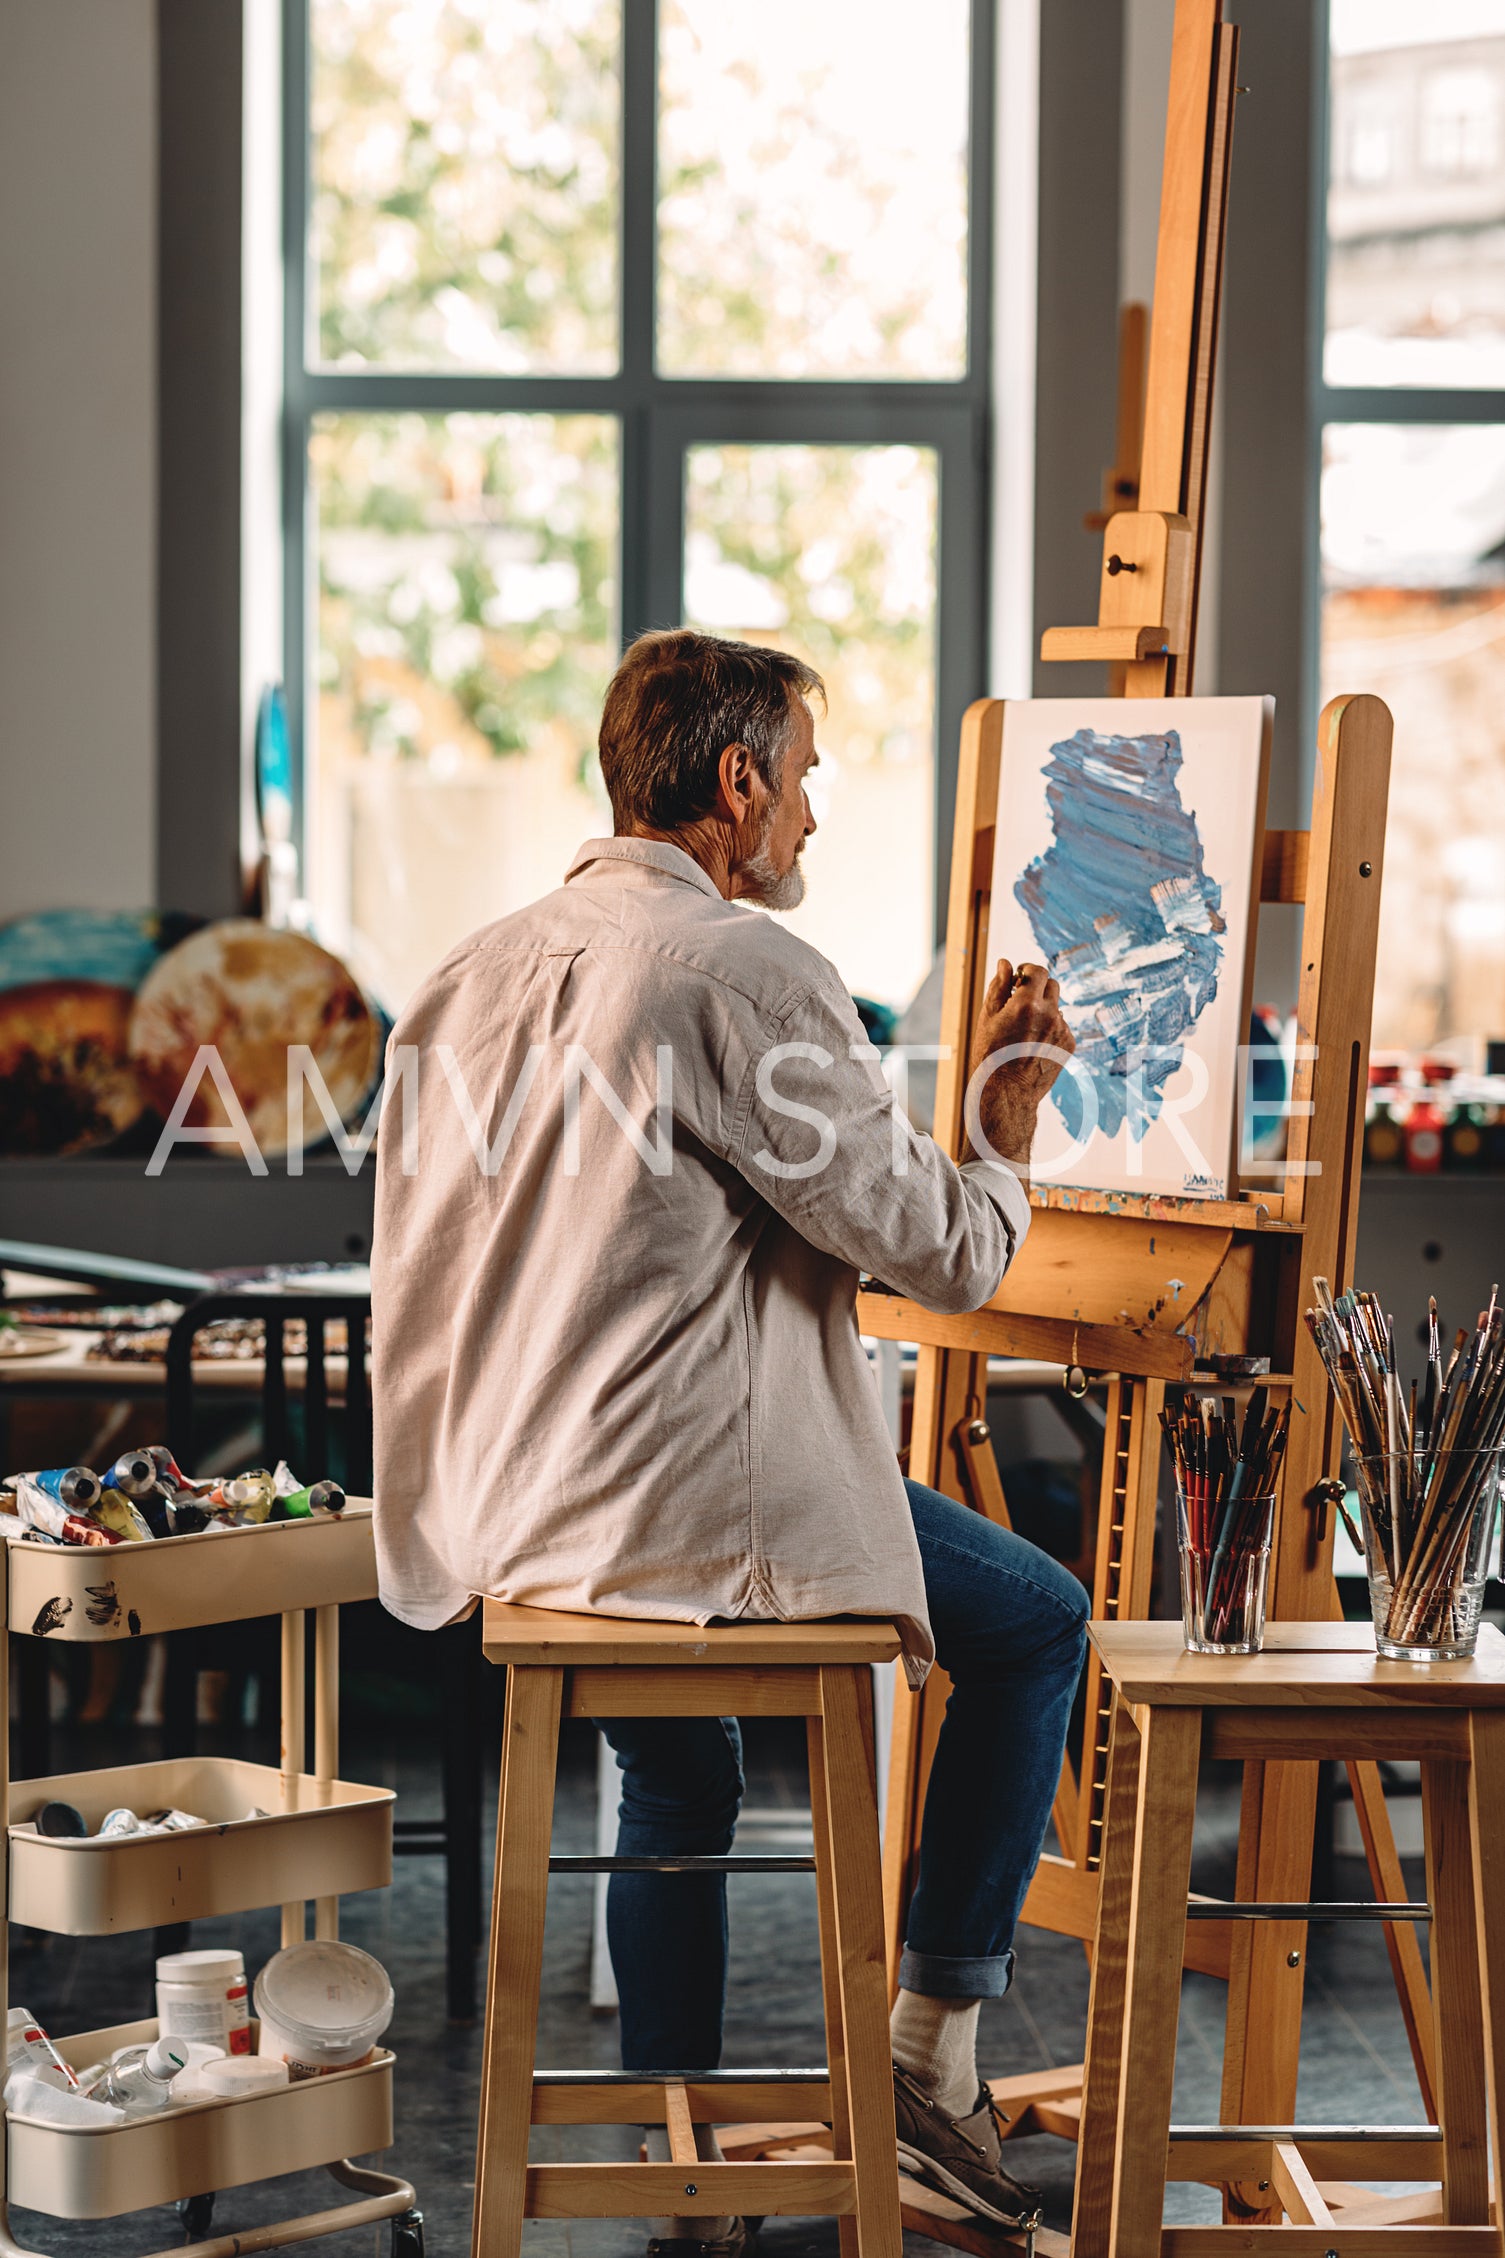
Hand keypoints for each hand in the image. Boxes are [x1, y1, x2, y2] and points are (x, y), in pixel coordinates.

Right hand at [968, 959, 1074, 1170]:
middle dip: (1037, 988)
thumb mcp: (987, 1018)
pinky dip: (1049, 1028)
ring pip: (1056, 1007)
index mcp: (1027, 1004)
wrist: (1006, 1093)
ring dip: (1043, 1010)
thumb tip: (1005, 964)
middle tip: (1020, 1001)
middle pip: (1051, 985)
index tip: (1018, 979)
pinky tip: (1033, 1044)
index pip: (1038, 971)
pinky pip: (1061, 1026)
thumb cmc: (990, 1055)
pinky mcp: (1069, 1044)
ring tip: (1024, 1031)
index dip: (1028, 971)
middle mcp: (1049, 1014)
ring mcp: (1062, 1030)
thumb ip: (998, 986)